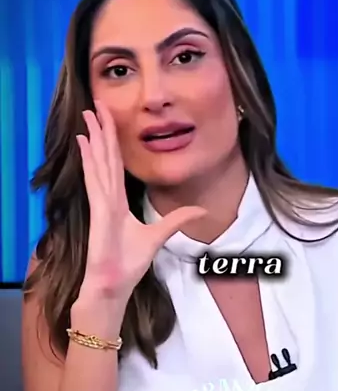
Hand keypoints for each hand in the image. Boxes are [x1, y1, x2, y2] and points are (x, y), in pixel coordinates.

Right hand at [76, 100, 205, 303]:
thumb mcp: (159, 235)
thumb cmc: (127, 264)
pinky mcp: (99, 210)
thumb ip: (177, 219)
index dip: (112, 141)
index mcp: (117, 201)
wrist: (112, 285)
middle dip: (102, 130)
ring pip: (98, 161)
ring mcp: (101, 202)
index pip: (115, 164)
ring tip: (88, 114)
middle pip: (105, 156)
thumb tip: (201, 209)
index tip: (107, 120)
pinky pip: (94, 179)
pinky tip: (84, 141)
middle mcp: (106, 197)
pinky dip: (89, 159)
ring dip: (94, 137)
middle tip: (96, 104)